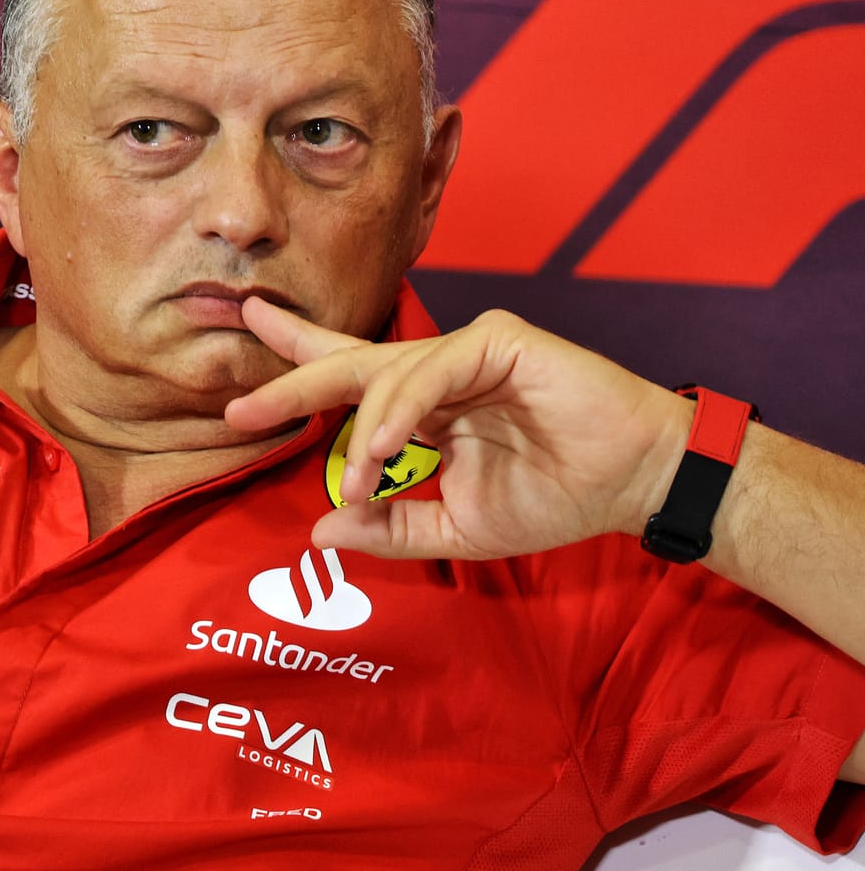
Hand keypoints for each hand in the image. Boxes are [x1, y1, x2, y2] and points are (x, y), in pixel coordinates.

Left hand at [223, 301, 689, 560]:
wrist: (632, 484)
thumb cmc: (556, 498)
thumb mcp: (457, 528)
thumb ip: (391, 528)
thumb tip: (319, 529)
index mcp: (423, 408)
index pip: (347, 382)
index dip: (294, 372)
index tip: (238, 387)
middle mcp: (436, 372)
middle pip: (349, 364)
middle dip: (291, 381)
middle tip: (240, 407)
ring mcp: (466, 350)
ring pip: (387, 374)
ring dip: (362, 430)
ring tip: (353, 474)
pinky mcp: (498, 340)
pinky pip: (432, 371)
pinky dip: (402, 409)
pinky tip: (385, 444)